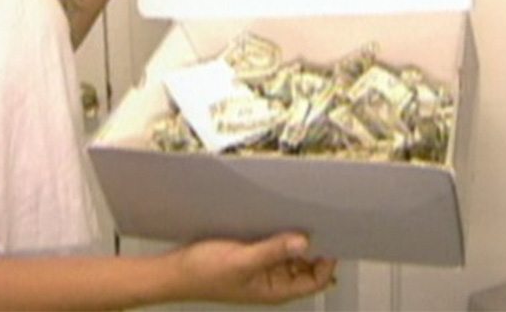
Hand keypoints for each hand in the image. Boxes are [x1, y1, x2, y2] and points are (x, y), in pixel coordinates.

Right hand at [173, 232, 335, 304]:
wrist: (175, 271)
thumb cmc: (205, 273)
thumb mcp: (242, 260)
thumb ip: (273, 251)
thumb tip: (304, 242)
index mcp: (276, 290)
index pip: (316, 280)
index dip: (327, 260)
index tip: (330, 235)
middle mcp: (273, 281)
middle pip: (306, 266)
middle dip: (313, 246)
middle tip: (316, 219)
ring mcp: (262, 269)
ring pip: (290, 253)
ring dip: (294, 238)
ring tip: (296, 215)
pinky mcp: (251, 256)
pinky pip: (273, 245)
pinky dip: (278, 234)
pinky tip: (275, 218)